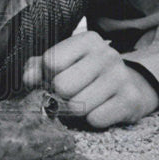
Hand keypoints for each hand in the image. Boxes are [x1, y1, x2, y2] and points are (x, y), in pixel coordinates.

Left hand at [22, 31, 158, 128]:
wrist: (129, 85)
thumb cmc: (86, 73)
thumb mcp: (62, 63)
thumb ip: (38, 67)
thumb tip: (28, 79)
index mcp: (88, 40)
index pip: (51, 62)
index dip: (47, 76)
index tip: (55, 78)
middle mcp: (107, 54)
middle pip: (62, 86)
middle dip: (61, 95)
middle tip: (69, 94)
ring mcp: (121, 77)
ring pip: (78, 105)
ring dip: (76, 110)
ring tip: (85, 101)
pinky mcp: (130, 100)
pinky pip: (96, 119)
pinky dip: (93, 119)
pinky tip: (100, 109)